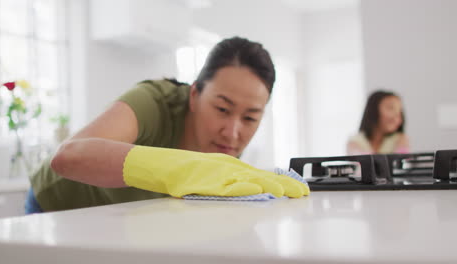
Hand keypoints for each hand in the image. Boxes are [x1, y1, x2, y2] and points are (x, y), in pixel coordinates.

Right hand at [123, 146, 308, 197]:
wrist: (154, 164)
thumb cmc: (179, 171)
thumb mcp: (207, 175)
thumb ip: (226, 181)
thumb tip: (248, 189)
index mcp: (227, 165)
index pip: (259, 174)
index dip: (279, 181)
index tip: (297, 188)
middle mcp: (224, 166)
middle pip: (259, 175)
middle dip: (282, 184)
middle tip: (302, 192)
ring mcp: (213, 172)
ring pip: (246, 179)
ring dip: (268, 185)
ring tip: (287, 192)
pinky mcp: (202, 180)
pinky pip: (224, 185)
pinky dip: (241, 187)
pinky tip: (255, 189)